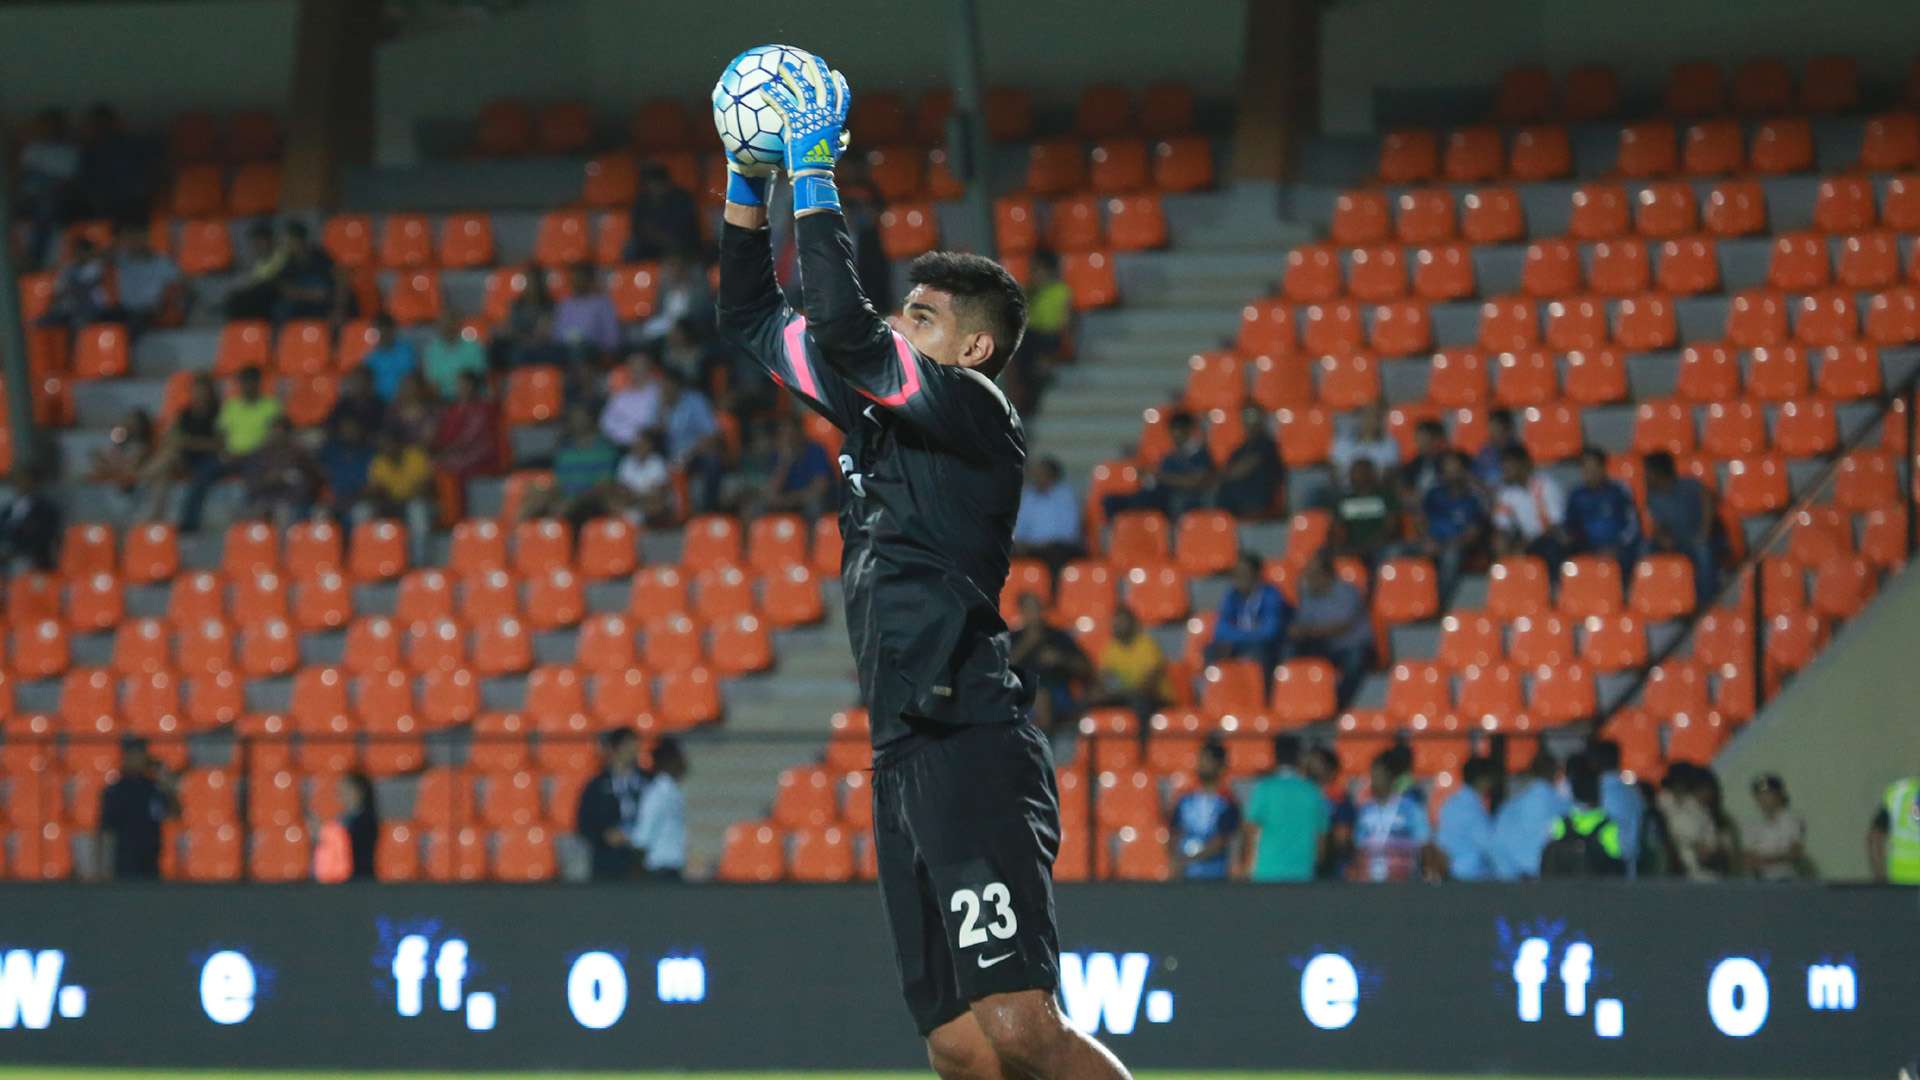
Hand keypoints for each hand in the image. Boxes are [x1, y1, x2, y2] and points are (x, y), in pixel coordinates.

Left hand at [761, 56, 850, 214]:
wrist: (814, 172)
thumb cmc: (822, 166)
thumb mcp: (835, 152)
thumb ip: (839, 143)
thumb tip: (843, 141)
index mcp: (836, 120)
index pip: (842, 97)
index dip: (839, 84)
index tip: (835, 74)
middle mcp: (826, 114)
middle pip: (823, 85)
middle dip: (818, 69)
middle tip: (811, 59)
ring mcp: (812, 116)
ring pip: (802, 88)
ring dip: (793, 75)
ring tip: (783, 65)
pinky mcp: (796, 121)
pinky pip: (782, 104)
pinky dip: (773, 95)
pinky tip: (764, 88)